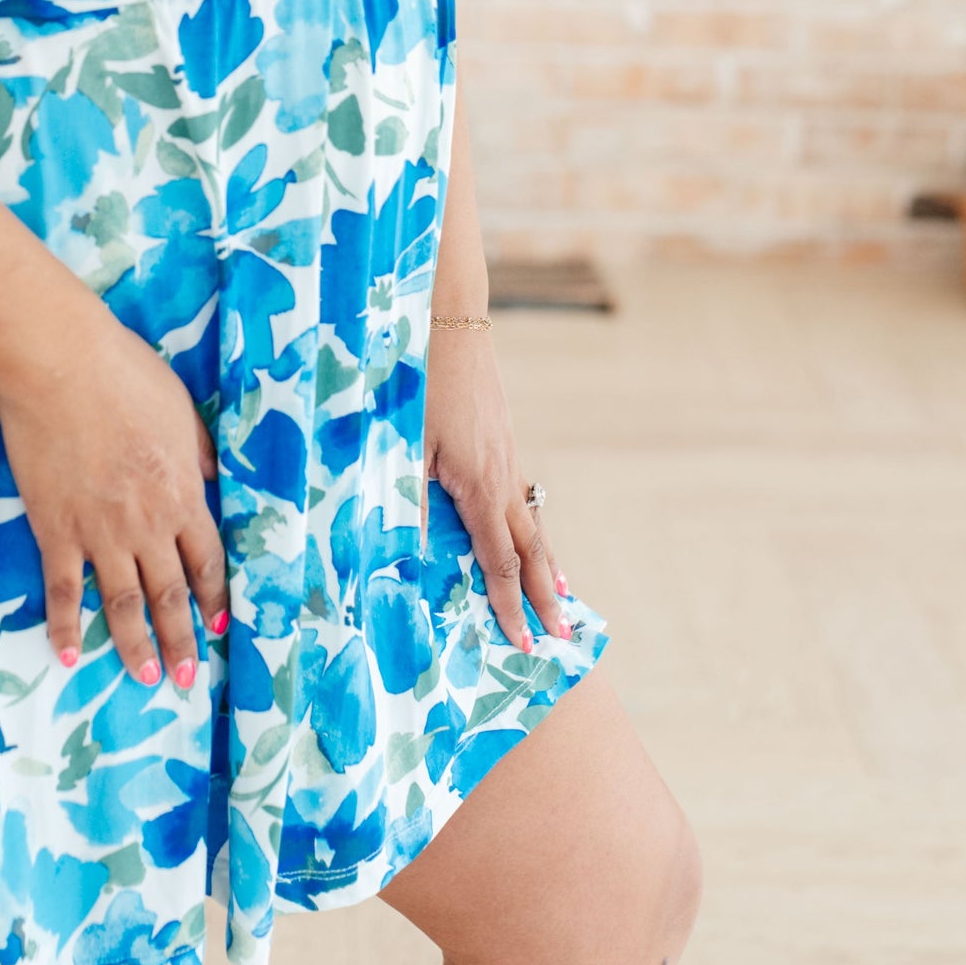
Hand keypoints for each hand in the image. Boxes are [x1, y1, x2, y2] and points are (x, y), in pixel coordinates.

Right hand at [0, 308, 228, 688]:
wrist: (62, 365)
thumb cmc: (125, 375)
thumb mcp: (181, 409)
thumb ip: (198, 451)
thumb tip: (213, 476)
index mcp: (183, 493)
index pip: (206, 560)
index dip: (213, 596)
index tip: (219, 625)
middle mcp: (147, 524)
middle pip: (170, 593)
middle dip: (180, 638)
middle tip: (185, 679)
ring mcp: (100, 532)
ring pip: (123, 602)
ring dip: (135, 644)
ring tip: (145, 677)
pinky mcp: (56, 529)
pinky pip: (63, 588)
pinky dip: (65, 624)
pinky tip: (67, 652)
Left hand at [422, 317, 572, 653]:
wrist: (449, 321)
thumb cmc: (417, 382)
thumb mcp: (401, 445)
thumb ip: (404, 503)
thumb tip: (401, 556)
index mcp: (479, 486)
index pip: (500, 561)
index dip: (510, 606)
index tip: (524, 643)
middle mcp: (503, 476)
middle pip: (531, 549)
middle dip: (545, 596)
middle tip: (564, 635)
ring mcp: (508, 456)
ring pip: (533, 521)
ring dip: (546, 562)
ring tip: (561, 594)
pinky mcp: (503, 439)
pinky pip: (524, 496)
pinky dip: (533, 526)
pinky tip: (529, 531)